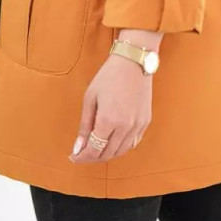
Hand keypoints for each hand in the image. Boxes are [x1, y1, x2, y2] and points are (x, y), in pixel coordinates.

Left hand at [69, 29, 161, 163]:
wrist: (133, 62)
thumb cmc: (109, 76)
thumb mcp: (90, 98)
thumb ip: (85, 125)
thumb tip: (78, 148)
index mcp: (108, 121)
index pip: (94, 150)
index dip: (82, 157)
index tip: (74, 157)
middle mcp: (125, 127)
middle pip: (108, 154)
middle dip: (93, 157)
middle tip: (83, 153)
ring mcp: (137, 125)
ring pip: (121, 151)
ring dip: (107, 154)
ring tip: (96, 148)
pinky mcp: (145, 121)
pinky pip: (133, 142)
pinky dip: (121, 147)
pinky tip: (113, 141)